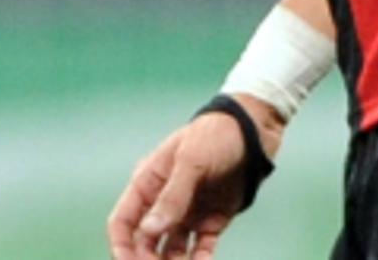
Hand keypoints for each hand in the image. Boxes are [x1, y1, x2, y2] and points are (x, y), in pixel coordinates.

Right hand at [106, 96, 283, 259]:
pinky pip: (202, 248)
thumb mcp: (191, 159)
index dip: (121, 246)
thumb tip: (149, 231)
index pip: (123, 222)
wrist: (256, 129)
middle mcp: (165, 203)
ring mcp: (189, 213)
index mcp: (149, 184)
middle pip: (145, 242)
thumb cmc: (217, 135)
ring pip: (172, 250)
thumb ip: (172, 195)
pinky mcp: (213, 220)